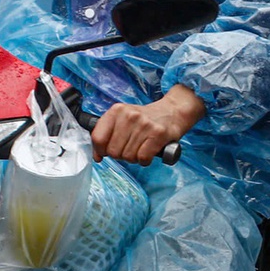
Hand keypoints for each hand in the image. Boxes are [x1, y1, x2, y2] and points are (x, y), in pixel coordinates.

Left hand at [91, 85, 205, 165]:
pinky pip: (143, 158)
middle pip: (113, 151)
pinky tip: (149, 151)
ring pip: (128, 156)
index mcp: (117, 110)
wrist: (173, 111)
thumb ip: (107, 134)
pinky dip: (145, 160)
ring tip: (141, 147)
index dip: (99, 150)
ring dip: (134, 158)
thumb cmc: (145, 118)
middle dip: (120, 155)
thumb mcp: (123, 119)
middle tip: (130, 148)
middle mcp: (129, 116)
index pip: (98, 137)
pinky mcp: (158, 134)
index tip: (104, 153)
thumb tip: (97, 156)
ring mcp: (144, 124)